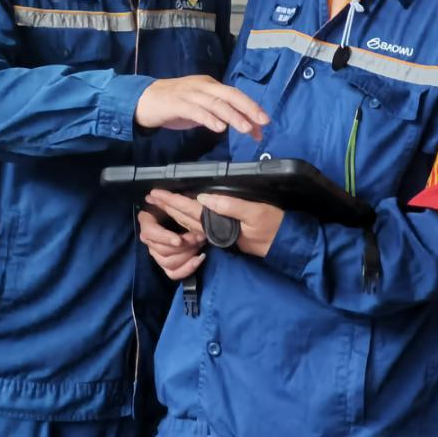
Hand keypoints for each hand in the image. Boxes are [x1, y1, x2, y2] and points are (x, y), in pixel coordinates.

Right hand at [135, 76, 268, 138]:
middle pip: (230, 95)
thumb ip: (218, 114)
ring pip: (215, 103)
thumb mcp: (199, 108)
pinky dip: (209, 119)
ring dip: (232, 116)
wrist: (143, 100)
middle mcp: (202, 86)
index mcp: (209, 85)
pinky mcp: (177, 103)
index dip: (251, 108)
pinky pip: (196, 110)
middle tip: (263, 122)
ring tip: (245, 129)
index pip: (235, 95)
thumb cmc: (173, 104)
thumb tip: (242, 125)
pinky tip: (220, 128)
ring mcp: (189, 93)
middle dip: (248, 108)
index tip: (263, 125)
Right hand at [138, 207, 205, 279]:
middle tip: (199, 238)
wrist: (194, 219)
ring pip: (167, 262)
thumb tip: (152, 194)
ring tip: (200, 244)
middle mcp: (149, 240)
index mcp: (147, 221)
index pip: (150, 233)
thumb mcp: (178, 202)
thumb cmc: (184, 207)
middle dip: (183, 246)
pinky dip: (187, 268)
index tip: (179, 240)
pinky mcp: (167, 265)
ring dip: (187, 255)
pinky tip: (198, 259)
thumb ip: (166, 200)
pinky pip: (173, 274)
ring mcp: (157, 254)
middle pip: (161, 250)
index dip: (164, 237)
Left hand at [146, 190, 283, 257]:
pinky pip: (200, 227)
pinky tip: (183, 214)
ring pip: (190, 224)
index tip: (157, 193)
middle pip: (185, 218)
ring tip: (161, 203)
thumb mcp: (255, 212)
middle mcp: (215, 232)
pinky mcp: (225, 235)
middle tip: (151, 196)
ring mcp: (219, 235)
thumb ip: (230, 205)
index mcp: (219, 225)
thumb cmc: (273, 226)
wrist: (287, 245)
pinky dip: (188, 218)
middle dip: (167, 206)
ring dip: (174, 212)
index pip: (190, 211)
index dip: (173, 201)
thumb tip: (203, 198)